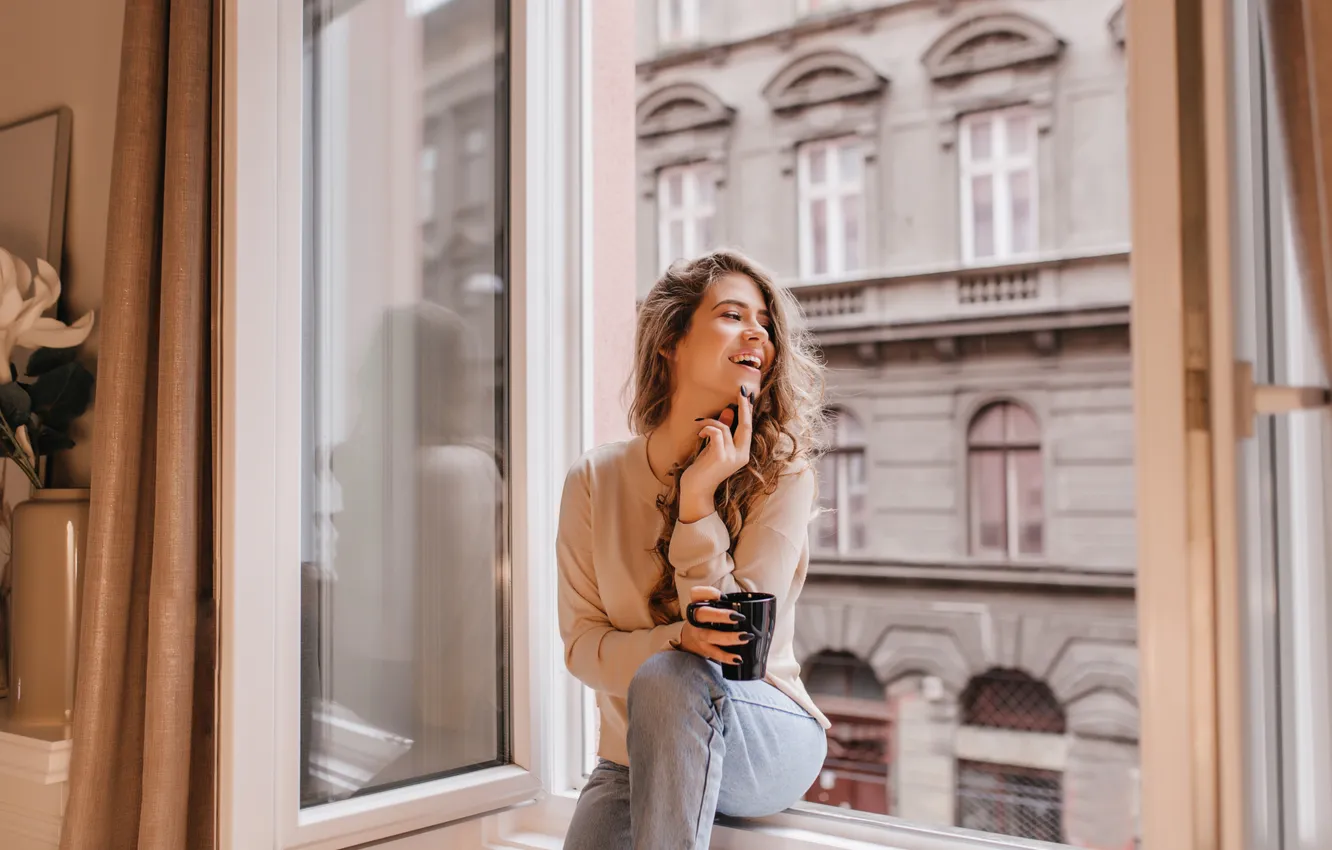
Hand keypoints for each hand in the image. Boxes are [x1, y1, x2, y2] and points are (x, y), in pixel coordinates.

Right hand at [677, 586, 751, 664]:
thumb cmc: (707, 620)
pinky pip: (714, 654)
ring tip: (745, 637)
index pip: (697, 593)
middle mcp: (695, 619)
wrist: (689, 639)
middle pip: (703, 614)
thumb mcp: (711, 608)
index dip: (708, 593)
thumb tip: (755, 606)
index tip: (722, 596)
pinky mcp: (703, 649)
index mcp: (698, 604)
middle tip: (738, 617)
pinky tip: (738, 658)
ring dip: (728, 637)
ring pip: (710, 635)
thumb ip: (725, 604)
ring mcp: (698, 634)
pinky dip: (726, 657)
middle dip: (720, 615)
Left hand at [679, 387, 753, 520]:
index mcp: (742, 453)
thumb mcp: (715, 448)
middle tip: (741, 392)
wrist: (695, 491)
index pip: (748, 429)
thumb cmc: (703, 470)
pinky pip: (716, 433)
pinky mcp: (721, 456)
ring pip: (725, 428)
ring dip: (710, 422)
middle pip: (746, 426)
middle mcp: (741, 455)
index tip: (747, 396)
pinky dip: (707, 428)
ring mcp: (732, 457)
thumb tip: (729, 411)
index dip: (748, 412)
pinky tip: (700, 433)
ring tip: (700, 427)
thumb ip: (724, 432)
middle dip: (744, 407)